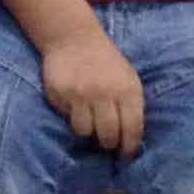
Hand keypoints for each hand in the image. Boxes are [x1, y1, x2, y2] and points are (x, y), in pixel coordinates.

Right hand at [41, 30, 144, 155]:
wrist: (73, 37)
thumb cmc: (106, 61)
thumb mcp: (127, 77)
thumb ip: (131, 104)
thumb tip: (130, 138)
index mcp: (127, 90)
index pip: (132, 129)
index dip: (129, 148)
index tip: (125, 156)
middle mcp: (105, 94)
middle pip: (108, 136)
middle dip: (108, 144)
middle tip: (105, 143)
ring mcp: (81, 95)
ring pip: (84, 132)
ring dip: (87, 132)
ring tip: (87, 122)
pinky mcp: (60, 95)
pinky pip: (66, 118)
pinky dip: (70, 117)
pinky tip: (72, 105)